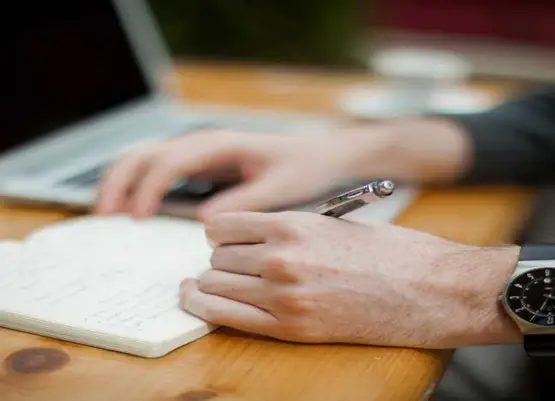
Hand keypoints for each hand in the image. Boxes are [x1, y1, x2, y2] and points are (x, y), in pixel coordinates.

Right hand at [94, 129, 379, 219]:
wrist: (317, 154)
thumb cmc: (301, 169)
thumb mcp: (279, 188)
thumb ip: (243, 201)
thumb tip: (204, 221)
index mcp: (220, 144)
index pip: (170, 162)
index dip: (147, 188)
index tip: (135, 218)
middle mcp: (202, 142)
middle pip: (146, 153)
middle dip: (120, 181)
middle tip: (103, 215)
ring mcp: (198, 150)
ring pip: (145, 156)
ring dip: (120, 179)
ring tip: (104, 210)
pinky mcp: (199, 163)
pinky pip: (157, 167)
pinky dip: (136, 182)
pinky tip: (128, 205)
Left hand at [179, 211, 521, 347]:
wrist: (432, 288)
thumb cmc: (390, 252)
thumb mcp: (334, 224)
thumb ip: (288, 230)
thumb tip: (252, 238)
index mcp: (293, 224)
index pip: (222, 226)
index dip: (220, 234)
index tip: (224, 241)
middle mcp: (281, 257)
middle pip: (216, 258)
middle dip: (220, 261)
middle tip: (232, 266)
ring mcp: (284, 295)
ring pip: (213, 285)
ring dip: (212, 284)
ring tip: (220, 284)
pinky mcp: (292, 328)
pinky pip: (226, 316)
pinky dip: (206, 308)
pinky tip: (199, 302)